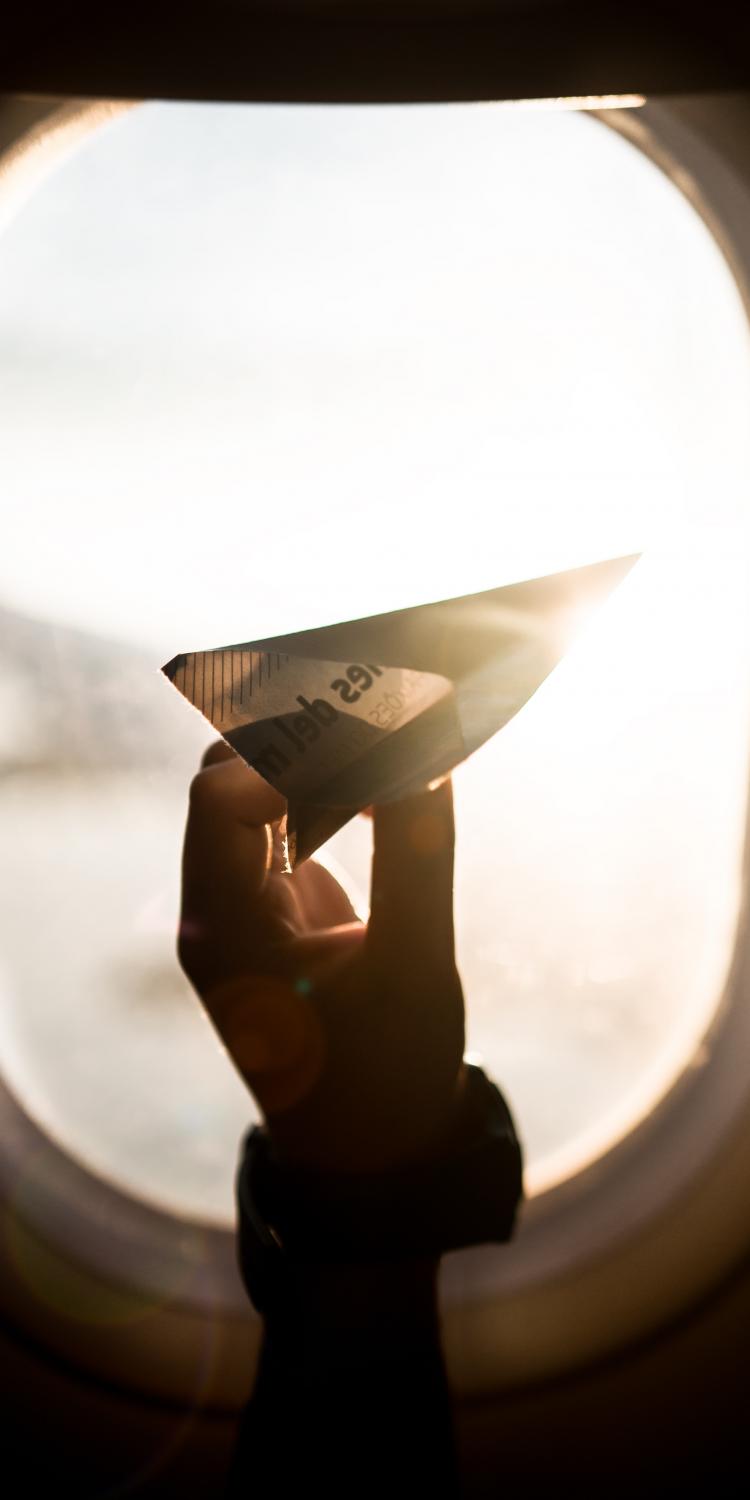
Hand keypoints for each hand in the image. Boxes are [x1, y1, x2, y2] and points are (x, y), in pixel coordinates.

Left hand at [179, 742, 464, 1173]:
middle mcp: (216, 910)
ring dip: (314, 764)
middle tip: (384, 717)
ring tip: (393, 745)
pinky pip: (286, 827)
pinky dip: (329, 796)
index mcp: (223, 929)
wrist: (376, 1155)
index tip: (372, 744)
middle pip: (225, 784)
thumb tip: (424, 752)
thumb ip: (415, 852)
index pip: (221, 800)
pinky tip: (387, 788)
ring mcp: (242, 910)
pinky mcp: (277, 912)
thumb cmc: (391, 1073)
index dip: (286, 757)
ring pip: (253, 799)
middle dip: (297, 743)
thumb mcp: (416, 964)